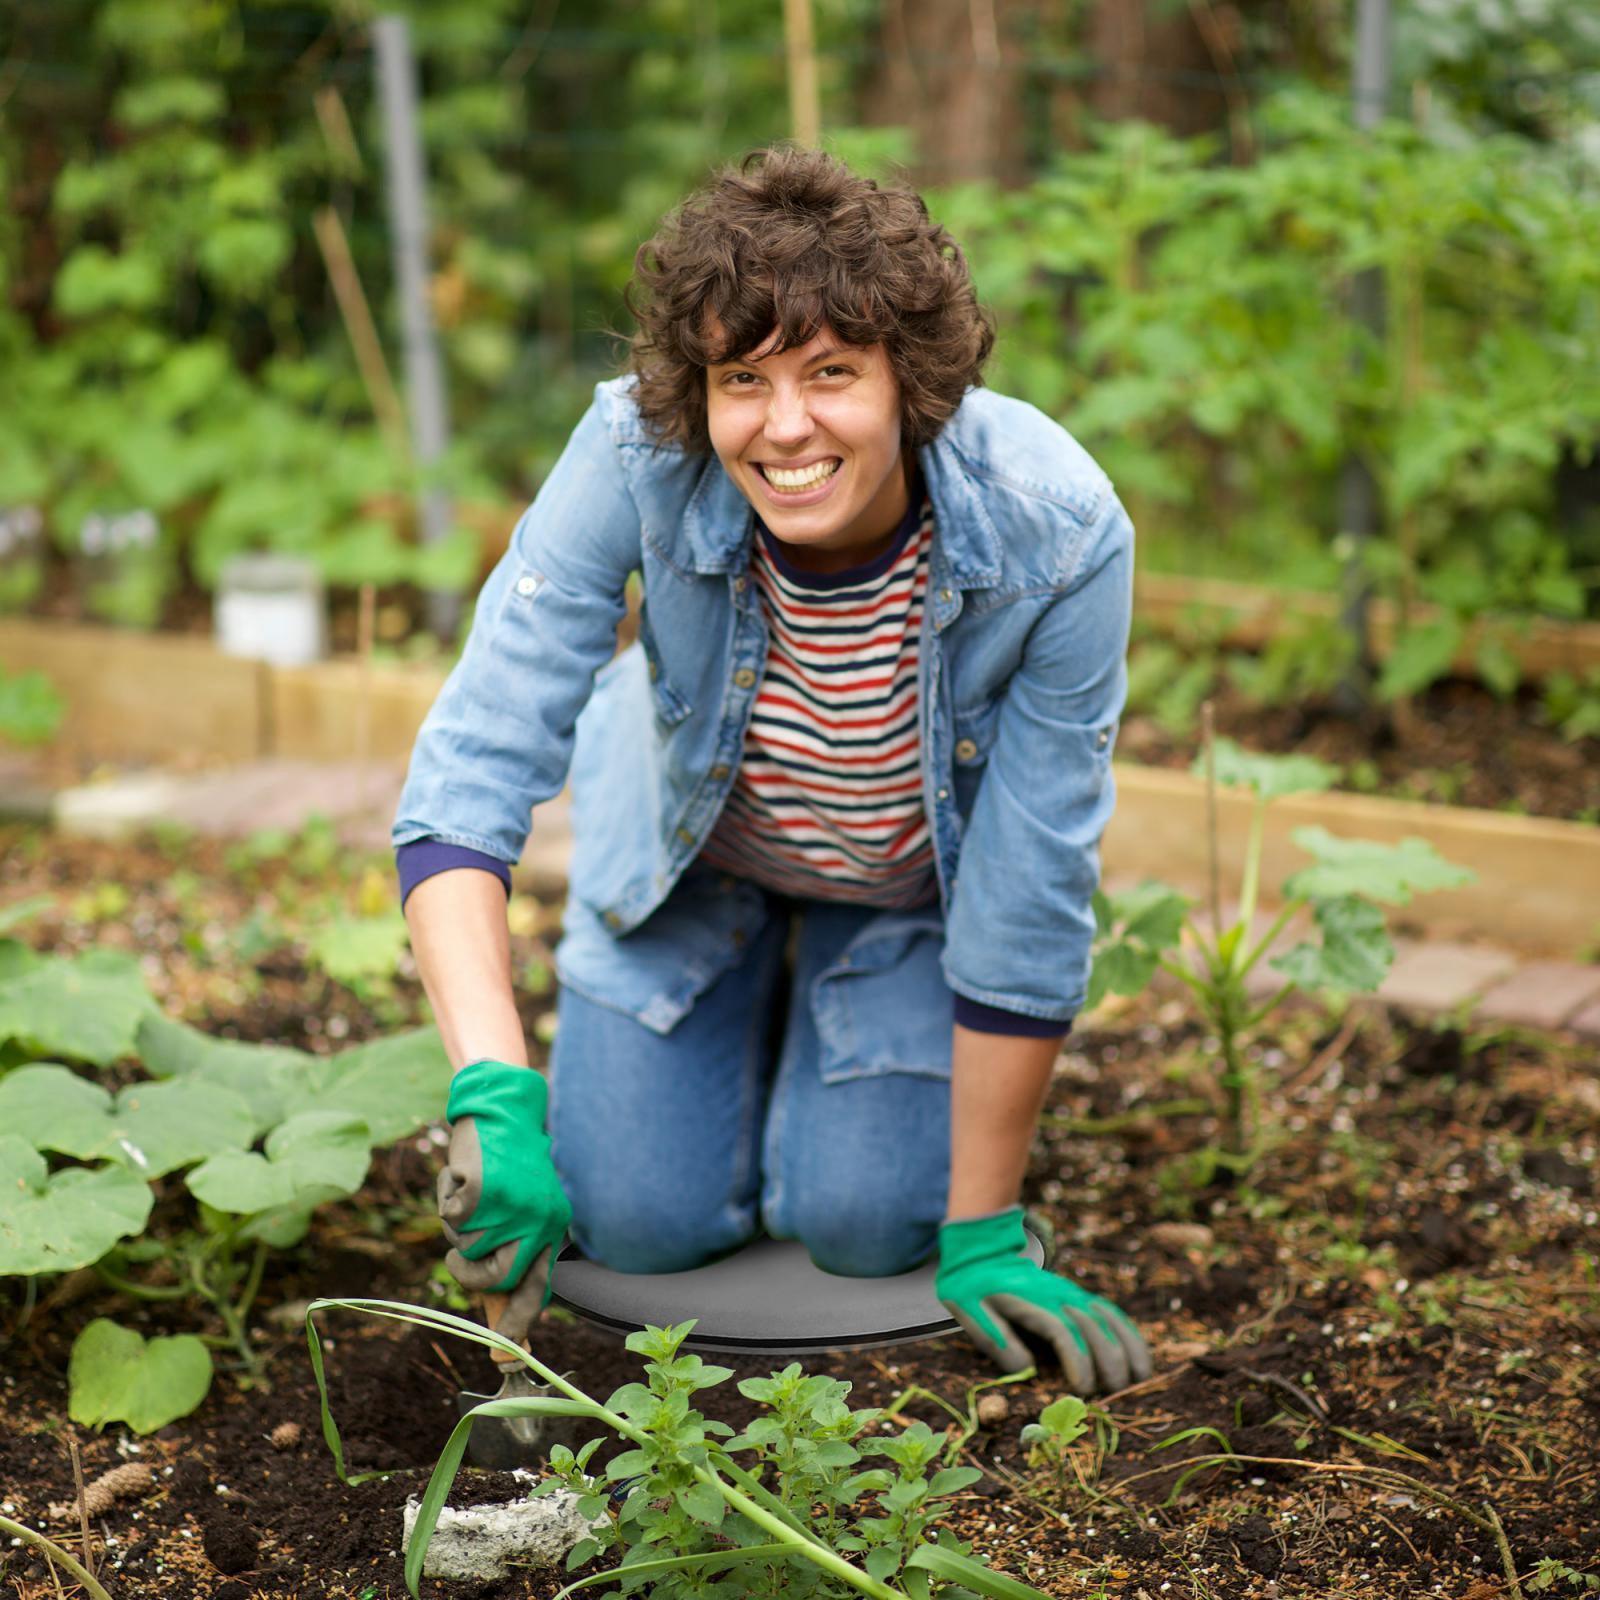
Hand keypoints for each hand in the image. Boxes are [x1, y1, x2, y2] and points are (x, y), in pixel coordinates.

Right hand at [438, 1060, 571, 1347]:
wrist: (505, 1107)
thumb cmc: (511, 1161)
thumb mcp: (525, 1206)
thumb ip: (514, 1252)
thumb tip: (499, 1314)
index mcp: (553, 1228)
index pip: (536, 1289)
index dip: (517, 1324)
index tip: (504, 1355)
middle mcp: (538, 1222)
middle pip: (496, 1279)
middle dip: (470, 1277)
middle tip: (454, 1259)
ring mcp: (510, 1208)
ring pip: (467, 1247)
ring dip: (457, 1225)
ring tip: (472, 1190)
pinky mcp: (483, 1193)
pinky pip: (450, 1216)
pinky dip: (447, 1194)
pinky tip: (464, 1172)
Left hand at [935, 1206, 1151, 1393]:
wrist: (981, 1250)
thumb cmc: (971, 1286)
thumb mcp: (969, 1310)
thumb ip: (995, 1339)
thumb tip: (1027, 1370)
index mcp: (1032, 1301)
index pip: (1064, 1331)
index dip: (1077, 1361)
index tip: (1083, 1390)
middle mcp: (1059, 1296)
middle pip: (1093, 1327)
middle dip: (1109, 1361)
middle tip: (1115, 1394)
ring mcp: (1072, 1294)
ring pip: (1109, 1318)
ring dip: (1127, 1347)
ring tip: (1142, 1378)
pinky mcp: (1077, 1296)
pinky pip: (1110, 1312)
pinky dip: (1128, 1332)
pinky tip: (1140, 1355)